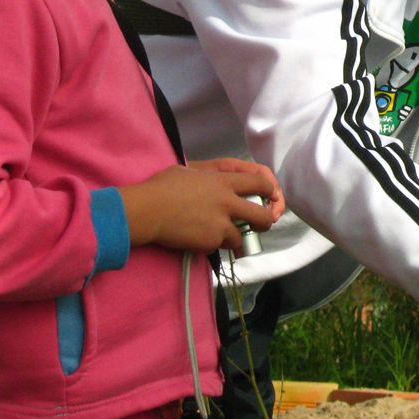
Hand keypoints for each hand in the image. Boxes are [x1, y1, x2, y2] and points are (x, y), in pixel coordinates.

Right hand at [119, 162, 279, 251]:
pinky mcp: (211, 242)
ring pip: (242, 236)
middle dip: (265, 222)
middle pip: (262, 216)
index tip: (268, 197)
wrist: (148, 210)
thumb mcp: (189, 171)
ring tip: (224, 236)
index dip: (270, 190)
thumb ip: (209, 176)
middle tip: (258, 226)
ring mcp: (221, 224)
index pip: (261, 182)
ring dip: (236, 238)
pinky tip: (201, 240)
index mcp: (224, 181)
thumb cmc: (163, 186)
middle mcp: (228, 202)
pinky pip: (221, 246)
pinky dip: (215, 245)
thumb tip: (215, 180)